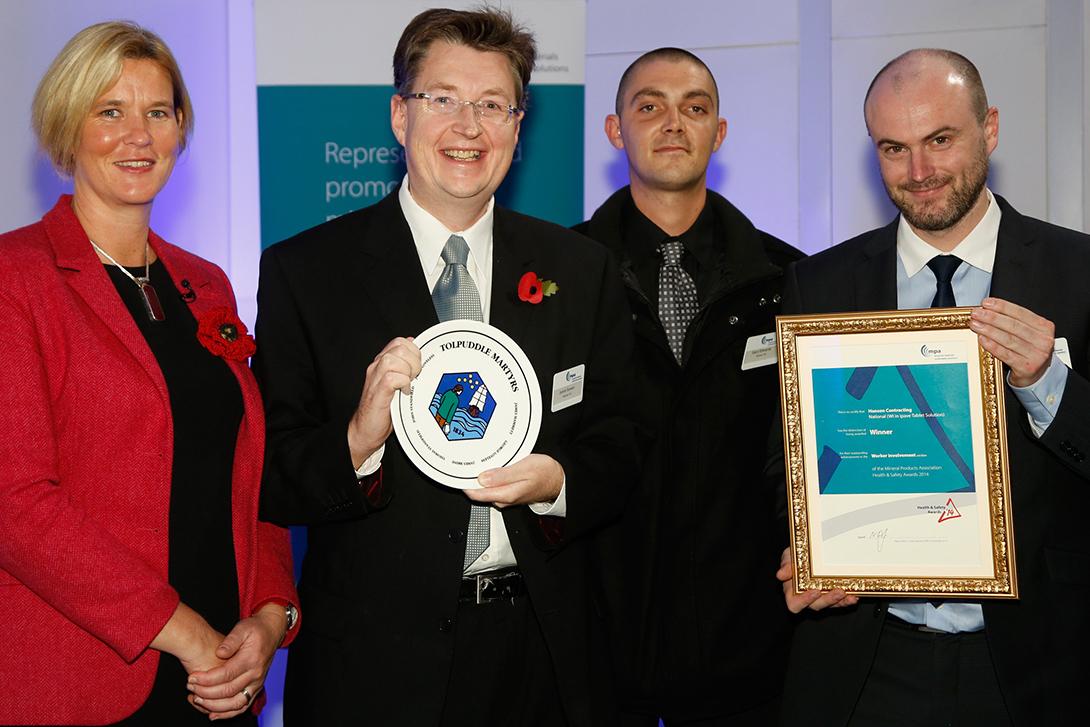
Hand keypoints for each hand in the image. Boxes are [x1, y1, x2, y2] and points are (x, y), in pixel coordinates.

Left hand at [187, 604, 287, 718]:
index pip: (226, 674)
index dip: (206, 679)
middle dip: (205, 692)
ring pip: (235, 703)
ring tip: (197, 700)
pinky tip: (212, 714)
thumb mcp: (243, 628)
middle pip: (228, 691)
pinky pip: (242, 707)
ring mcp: (257, 684)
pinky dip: (227, 714)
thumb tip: (220, 652)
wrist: (272, 632)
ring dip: (214, 706)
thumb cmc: (255, 629)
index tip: (191, 677)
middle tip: (190, 686)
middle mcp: (256, 674)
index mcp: (251, 659)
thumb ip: (231, 640)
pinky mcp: (256, 689)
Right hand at [347, 337, 420, 466]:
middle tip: (416, 378)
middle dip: (415, 361)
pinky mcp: (377, 392)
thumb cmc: (384, 409)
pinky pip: (391, 377)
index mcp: (383, 363)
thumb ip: (406, 367)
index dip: (415, 351)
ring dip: (409, 371)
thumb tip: (416, 349)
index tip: (418, 368)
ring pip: (394, 359)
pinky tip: (405, 392)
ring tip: (410, 384)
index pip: (401, 342)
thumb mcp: (398, 384)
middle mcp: (377, 367)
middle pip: (400, 347)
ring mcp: (375, 378)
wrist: (366, 430)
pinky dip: (403, 383)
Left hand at [467, 454, 563, 507]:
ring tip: (475, 465)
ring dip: (479, 479)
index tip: (456, 474)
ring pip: (486, 490)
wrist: (559, 480)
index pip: (477, 494)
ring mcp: (507, 497)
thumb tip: (482, 479)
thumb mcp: (525, 468)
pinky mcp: (510, 493)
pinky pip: (493, 488)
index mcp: (506, 494)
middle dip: (470, 480)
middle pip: (479, 493)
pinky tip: (490, 470)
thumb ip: (503, 475)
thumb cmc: (545, 473)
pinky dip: (488, 479)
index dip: (464, 484)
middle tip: (464, 465)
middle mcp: (504, 499)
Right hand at [777, 547, 857, 612]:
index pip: (795, 604)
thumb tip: (780, 574)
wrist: (808, 553)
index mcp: (792, 592)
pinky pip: (841, 602)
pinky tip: (855, 595)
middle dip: (828, 600)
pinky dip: (848, 600)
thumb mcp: (788, 557)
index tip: (814, 591)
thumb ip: (786, 565)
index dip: (804, 601)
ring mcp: (821, 598)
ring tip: (848, 592)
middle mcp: (807, 598)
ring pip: (830, 605)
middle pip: (816, 606)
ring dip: (840, 601)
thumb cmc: (795, 557)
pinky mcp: (833, 596)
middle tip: (838, 591)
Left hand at [970, 298, 1054, 386]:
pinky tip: (982, 339)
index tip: (986, 303)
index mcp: (1045, 327)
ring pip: (1008, 339)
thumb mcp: (1029, 334)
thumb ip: (1015, 322)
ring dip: (989, 330)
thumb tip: (988, 310)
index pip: (1021, 313)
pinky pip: (1006, 354)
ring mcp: (1036, 355)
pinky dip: (992, 346)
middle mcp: (1043, 340)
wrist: (1037, 375)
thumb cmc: (1029, 351)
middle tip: (976, 313)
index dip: (1002, 306)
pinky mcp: (1027, 367)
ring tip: (975, 324)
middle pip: (1013, 326)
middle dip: (992, 317)